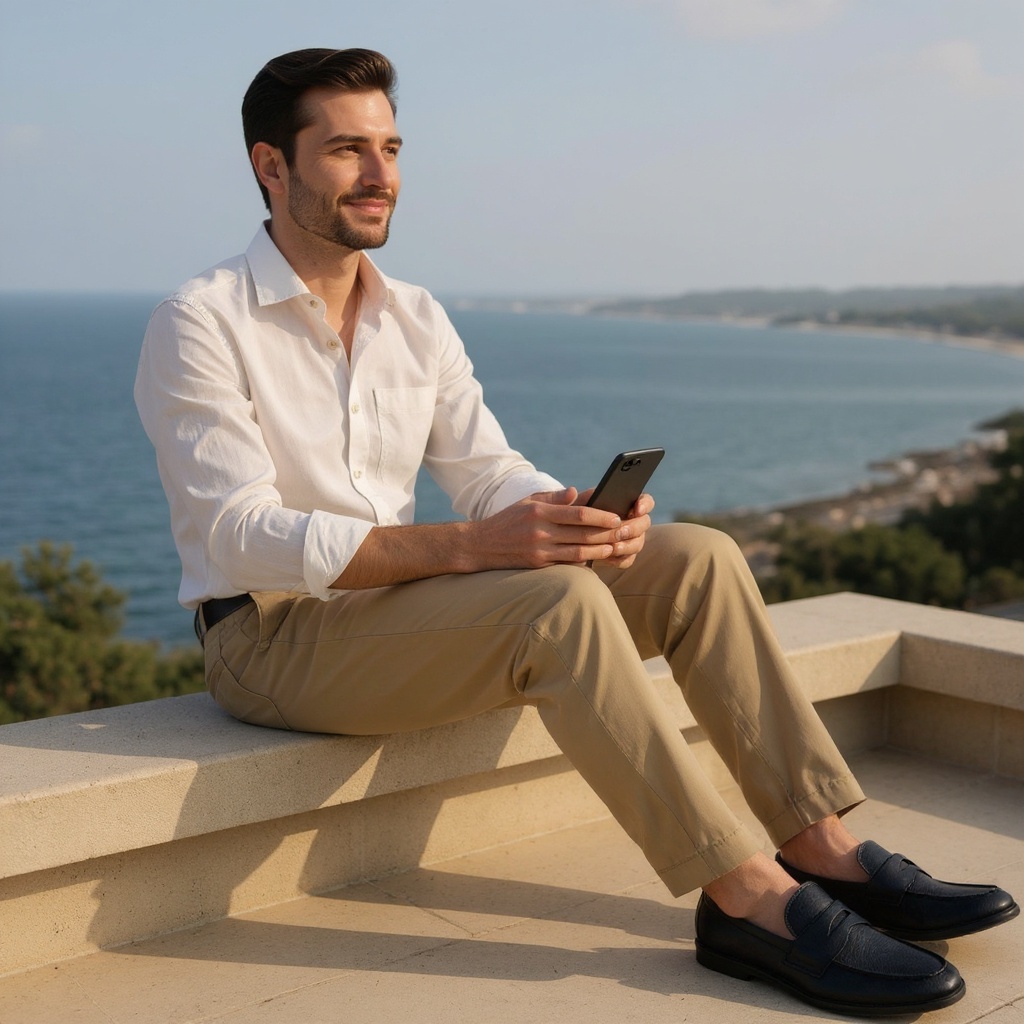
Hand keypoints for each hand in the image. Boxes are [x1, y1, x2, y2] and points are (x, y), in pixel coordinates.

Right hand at [464, 487, 627, 569]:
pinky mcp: (537, 566)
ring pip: (578, 551)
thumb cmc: (508, 520)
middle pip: (582, 533)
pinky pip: (566, 563)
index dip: (600, 515)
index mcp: (540, 511)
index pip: (577, 513)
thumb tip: (578, 492)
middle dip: (606, 533)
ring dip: (600, 550)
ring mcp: (539, 550)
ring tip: (615, 547)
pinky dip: (583, 561)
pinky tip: (596, 559)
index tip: (616, 516)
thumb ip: (553, 497)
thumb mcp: (527, 502)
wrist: (480, 545)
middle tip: (624, 533)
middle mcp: (540, 531)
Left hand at [574, 489, 653, 568]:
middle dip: (633, 528)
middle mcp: (634, 521)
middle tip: (620, 531)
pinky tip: (605, 559)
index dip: (645, 504)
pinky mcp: (624, 555)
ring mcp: (631, 539)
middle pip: (644, 523)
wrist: (570, 536)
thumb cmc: (575, 515)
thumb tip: (572, 492)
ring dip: (627, 546)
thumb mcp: (574, 505)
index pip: (646, 501)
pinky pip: (627, 560)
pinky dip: (618, 560)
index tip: (636, 509)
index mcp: (628, 503)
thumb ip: (575, 499)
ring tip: (613, 547)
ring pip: (637, 543)